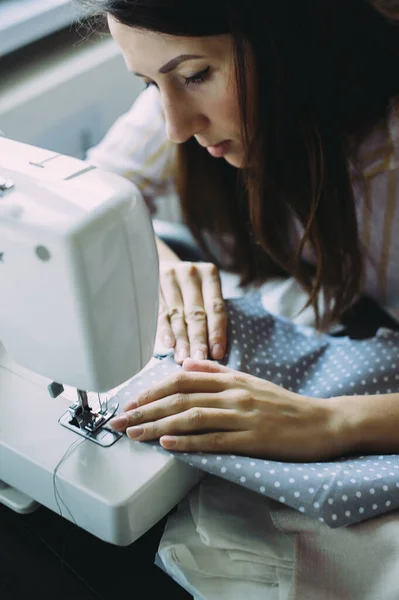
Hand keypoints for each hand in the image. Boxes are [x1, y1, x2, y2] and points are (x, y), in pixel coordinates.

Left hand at [109, 359, 345, 460]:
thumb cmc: (283, 404)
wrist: (322, 421)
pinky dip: (188, 442)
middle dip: (145, 409)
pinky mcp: (253, 439)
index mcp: (231, 378)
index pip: (182, 380)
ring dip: (159, 426)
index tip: (130, 401)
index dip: (152, 390)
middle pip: (180, 398)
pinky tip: (168, 444)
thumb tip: (186, 363)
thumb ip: (217, 371)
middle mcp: (233, 393)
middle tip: (119, 421)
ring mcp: (243, 416)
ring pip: (192, 417)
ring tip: (134, 433)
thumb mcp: (250, 380)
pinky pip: (215, 440)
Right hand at [156, 261, 226, 363]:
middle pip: (196, 313)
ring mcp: (170, 279)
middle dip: (198, 339)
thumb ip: (210, 313)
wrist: (166, 266)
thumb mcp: (206, 290)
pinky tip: (168, 344)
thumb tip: (215, 351)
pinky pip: (160, 312)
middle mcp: (190, 274)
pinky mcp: (153, 287)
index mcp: (210, 274)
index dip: (216, 332)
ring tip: (183, 358)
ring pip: (177, 315)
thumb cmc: (192, 286)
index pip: (216, 307)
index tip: (217, 353)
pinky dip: (165, 330)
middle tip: (199, 360)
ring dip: (181, 339)